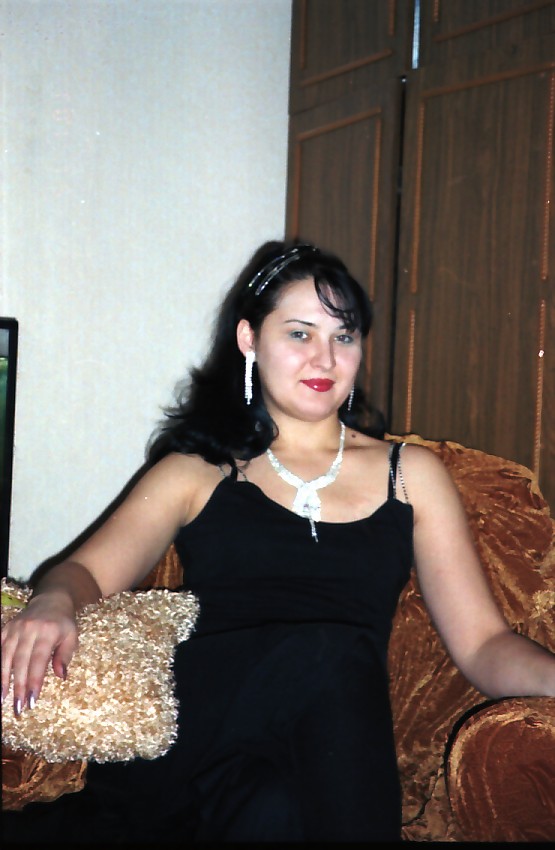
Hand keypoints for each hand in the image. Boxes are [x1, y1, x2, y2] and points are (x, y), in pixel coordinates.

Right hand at [1, 591, 78, 714]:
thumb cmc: (64, 623)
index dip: (34, 681)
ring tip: (3, 699)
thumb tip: (61, 676)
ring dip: (3, 680)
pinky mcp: (6, 628)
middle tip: (18, 707)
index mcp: (48, 631)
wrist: (51, 600)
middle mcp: (29, 629)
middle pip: (20, 662)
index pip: (38, 660)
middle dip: (18, 686)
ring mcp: (15, 628)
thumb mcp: (72, 637)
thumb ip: (65, 656)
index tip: (32, 700)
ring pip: (6, 656)